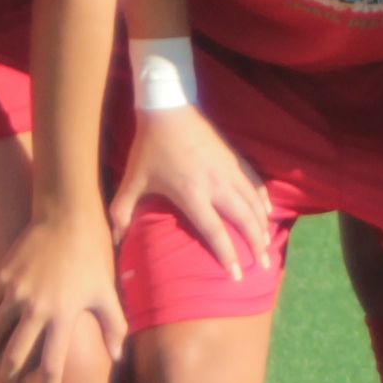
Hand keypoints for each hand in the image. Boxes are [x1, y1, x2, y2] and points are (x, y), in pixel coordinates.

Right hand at [0, 215, 125, 382]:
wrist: (65, 219)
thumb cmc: (91, 258)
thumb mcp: (107, 293)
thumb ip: (114, 326)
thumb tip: (119, 356)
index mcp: (64, 317)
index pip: (54, 364)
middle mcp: (37, 309)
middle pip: (17, 354)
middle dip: (9, 379)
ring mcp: (16, 293)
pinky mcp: (3, 277)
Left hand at [114, 104, 275, 276]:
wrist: (168, 107)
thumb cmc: (149, 147)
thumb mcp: (132, 180)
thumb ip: (122, 211)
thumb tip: (114, 239)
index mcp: (192, 194)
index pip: (215, 231)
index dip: (227, 255)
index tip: (236, 275)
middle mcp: (216, 185)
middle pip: (243, 220)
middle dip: (255, 245)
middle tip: (262, 265)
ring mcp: (229, 170)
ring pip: (254, 203)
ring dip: (262, 225)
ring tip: (267, 245)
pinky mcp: (235, 157)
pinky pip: (255, 182)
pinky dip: (263, 199)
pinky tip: (267, 211)